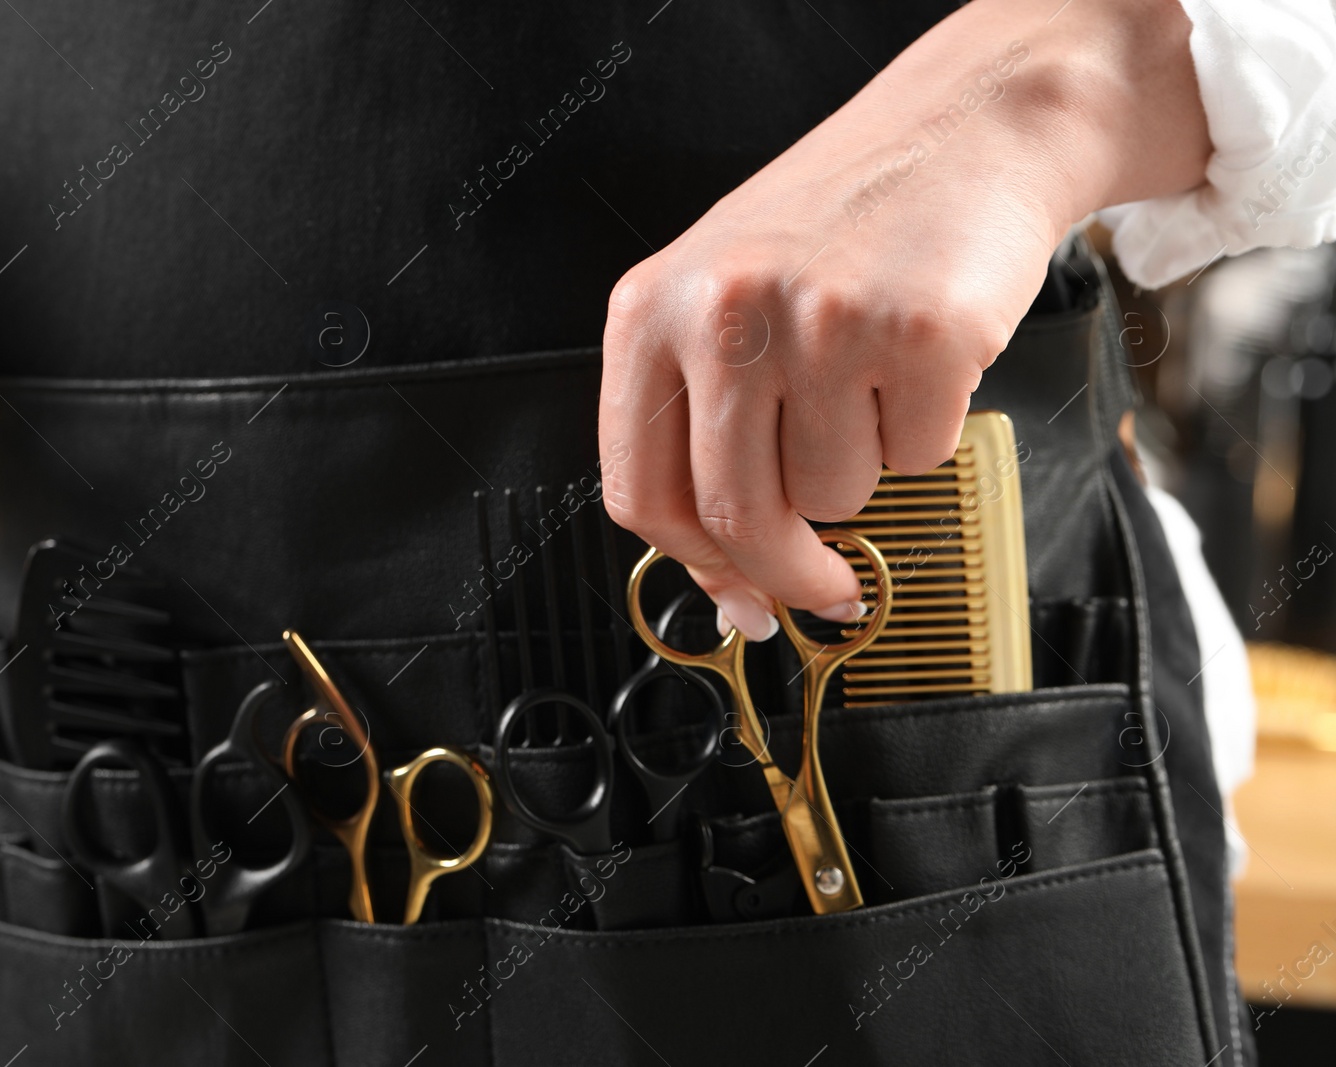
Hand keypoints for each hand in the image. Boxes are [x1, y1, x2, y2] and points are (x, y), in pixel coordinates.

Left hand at [599, 0, 1207, 638]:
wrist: (964, 130)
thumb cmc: (841, 223)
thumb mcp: (726, 304)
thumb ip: (703, 432)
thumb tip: (729, 581)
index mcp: (650, 311)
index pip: (641, 492)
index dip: (697, 567)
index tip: (739, 597)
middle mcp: (722, 312)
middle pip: (738, 517)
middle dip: (788, 572)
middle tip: (824, 583)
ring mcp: (819, 321)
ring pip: (834, 496)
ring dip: (864, 469)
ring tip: (869, 380)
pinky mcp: (916, 335)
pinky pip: (916, 457)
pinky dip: (926, 429)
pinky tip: (916, 360)